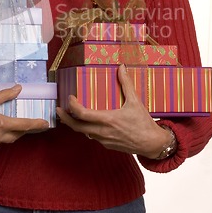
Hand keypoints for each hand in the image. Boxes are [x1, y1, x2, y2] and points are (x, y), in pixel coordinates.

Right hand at [0, 85, 48, 151]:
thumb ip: (5, 95)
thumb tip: (18, 89)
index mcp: (0, 124)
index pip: (24, 126)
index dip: (36, 125)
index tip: (46, 124)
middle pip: (16, 136)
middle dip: (23, 131)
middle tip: (30, 125)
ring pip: (3, 141)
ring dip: (7, 134)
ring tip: (9, 127)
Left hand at [56, 64, 171, 158]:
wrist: (152, 144)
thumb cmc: (144, 123)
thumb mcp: (135, 102)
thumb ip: (126, 84)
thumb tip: (122, 67)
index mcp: (107, 119)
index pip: (82, 114)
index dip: (72, 106)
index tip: (70, 98)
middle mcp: (102, 131)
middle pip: (76, 127)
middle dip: (65, 118)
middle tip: (58, 109)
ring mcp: (104, 140)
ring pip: (84, 132)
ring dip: (76, 124)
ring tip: (71, 114)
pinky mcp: (107, 145)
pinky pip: (93, 136)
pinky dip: (87, 129)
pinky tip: (88, 122)